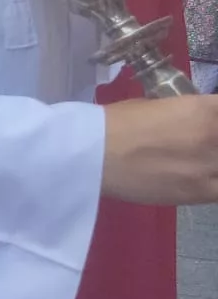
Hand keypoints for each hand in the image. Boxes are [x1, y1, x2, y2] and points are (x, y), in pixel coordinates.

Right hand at [103, 94, 217, 204]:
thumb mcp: (155, 106)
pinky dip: (212, 183)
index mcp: (205, 109)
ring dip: (212, 162)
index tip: (209, 126)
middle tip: (197, 145)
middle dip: (212, 141)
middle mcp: (215, 136)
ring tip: (194, 163)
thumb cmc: (116, 122)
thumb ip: (184, 114)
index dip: (215, 119)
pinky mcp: (201, 193)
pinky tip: (199, 181)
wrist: (93, 154)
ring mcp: (210, 166)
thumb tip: (192, 123)